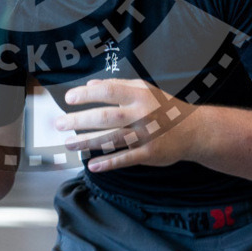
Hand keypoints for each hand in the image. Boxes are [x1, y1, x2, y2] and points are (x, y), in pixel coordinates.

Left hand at [54, 79, 195, 172]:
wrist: (193, 130)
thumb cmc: (163, 106)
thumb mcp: (144, 89)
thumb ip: (117, 85)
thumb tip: (90, 85)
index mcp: (139, 95)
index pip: (108, 92)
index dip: (86, 95)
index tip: (68, 98)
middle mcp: (141, 114)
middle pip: (105, 117)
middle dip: (79, 121)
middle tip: (59, 124)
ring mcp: (145, 135)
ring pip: (111, 140)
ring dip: (87, 142)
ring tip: (69, 143)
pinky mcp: (149, 154)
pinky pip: (126, 159)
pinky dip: (108, 163)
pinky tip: (92, 165)